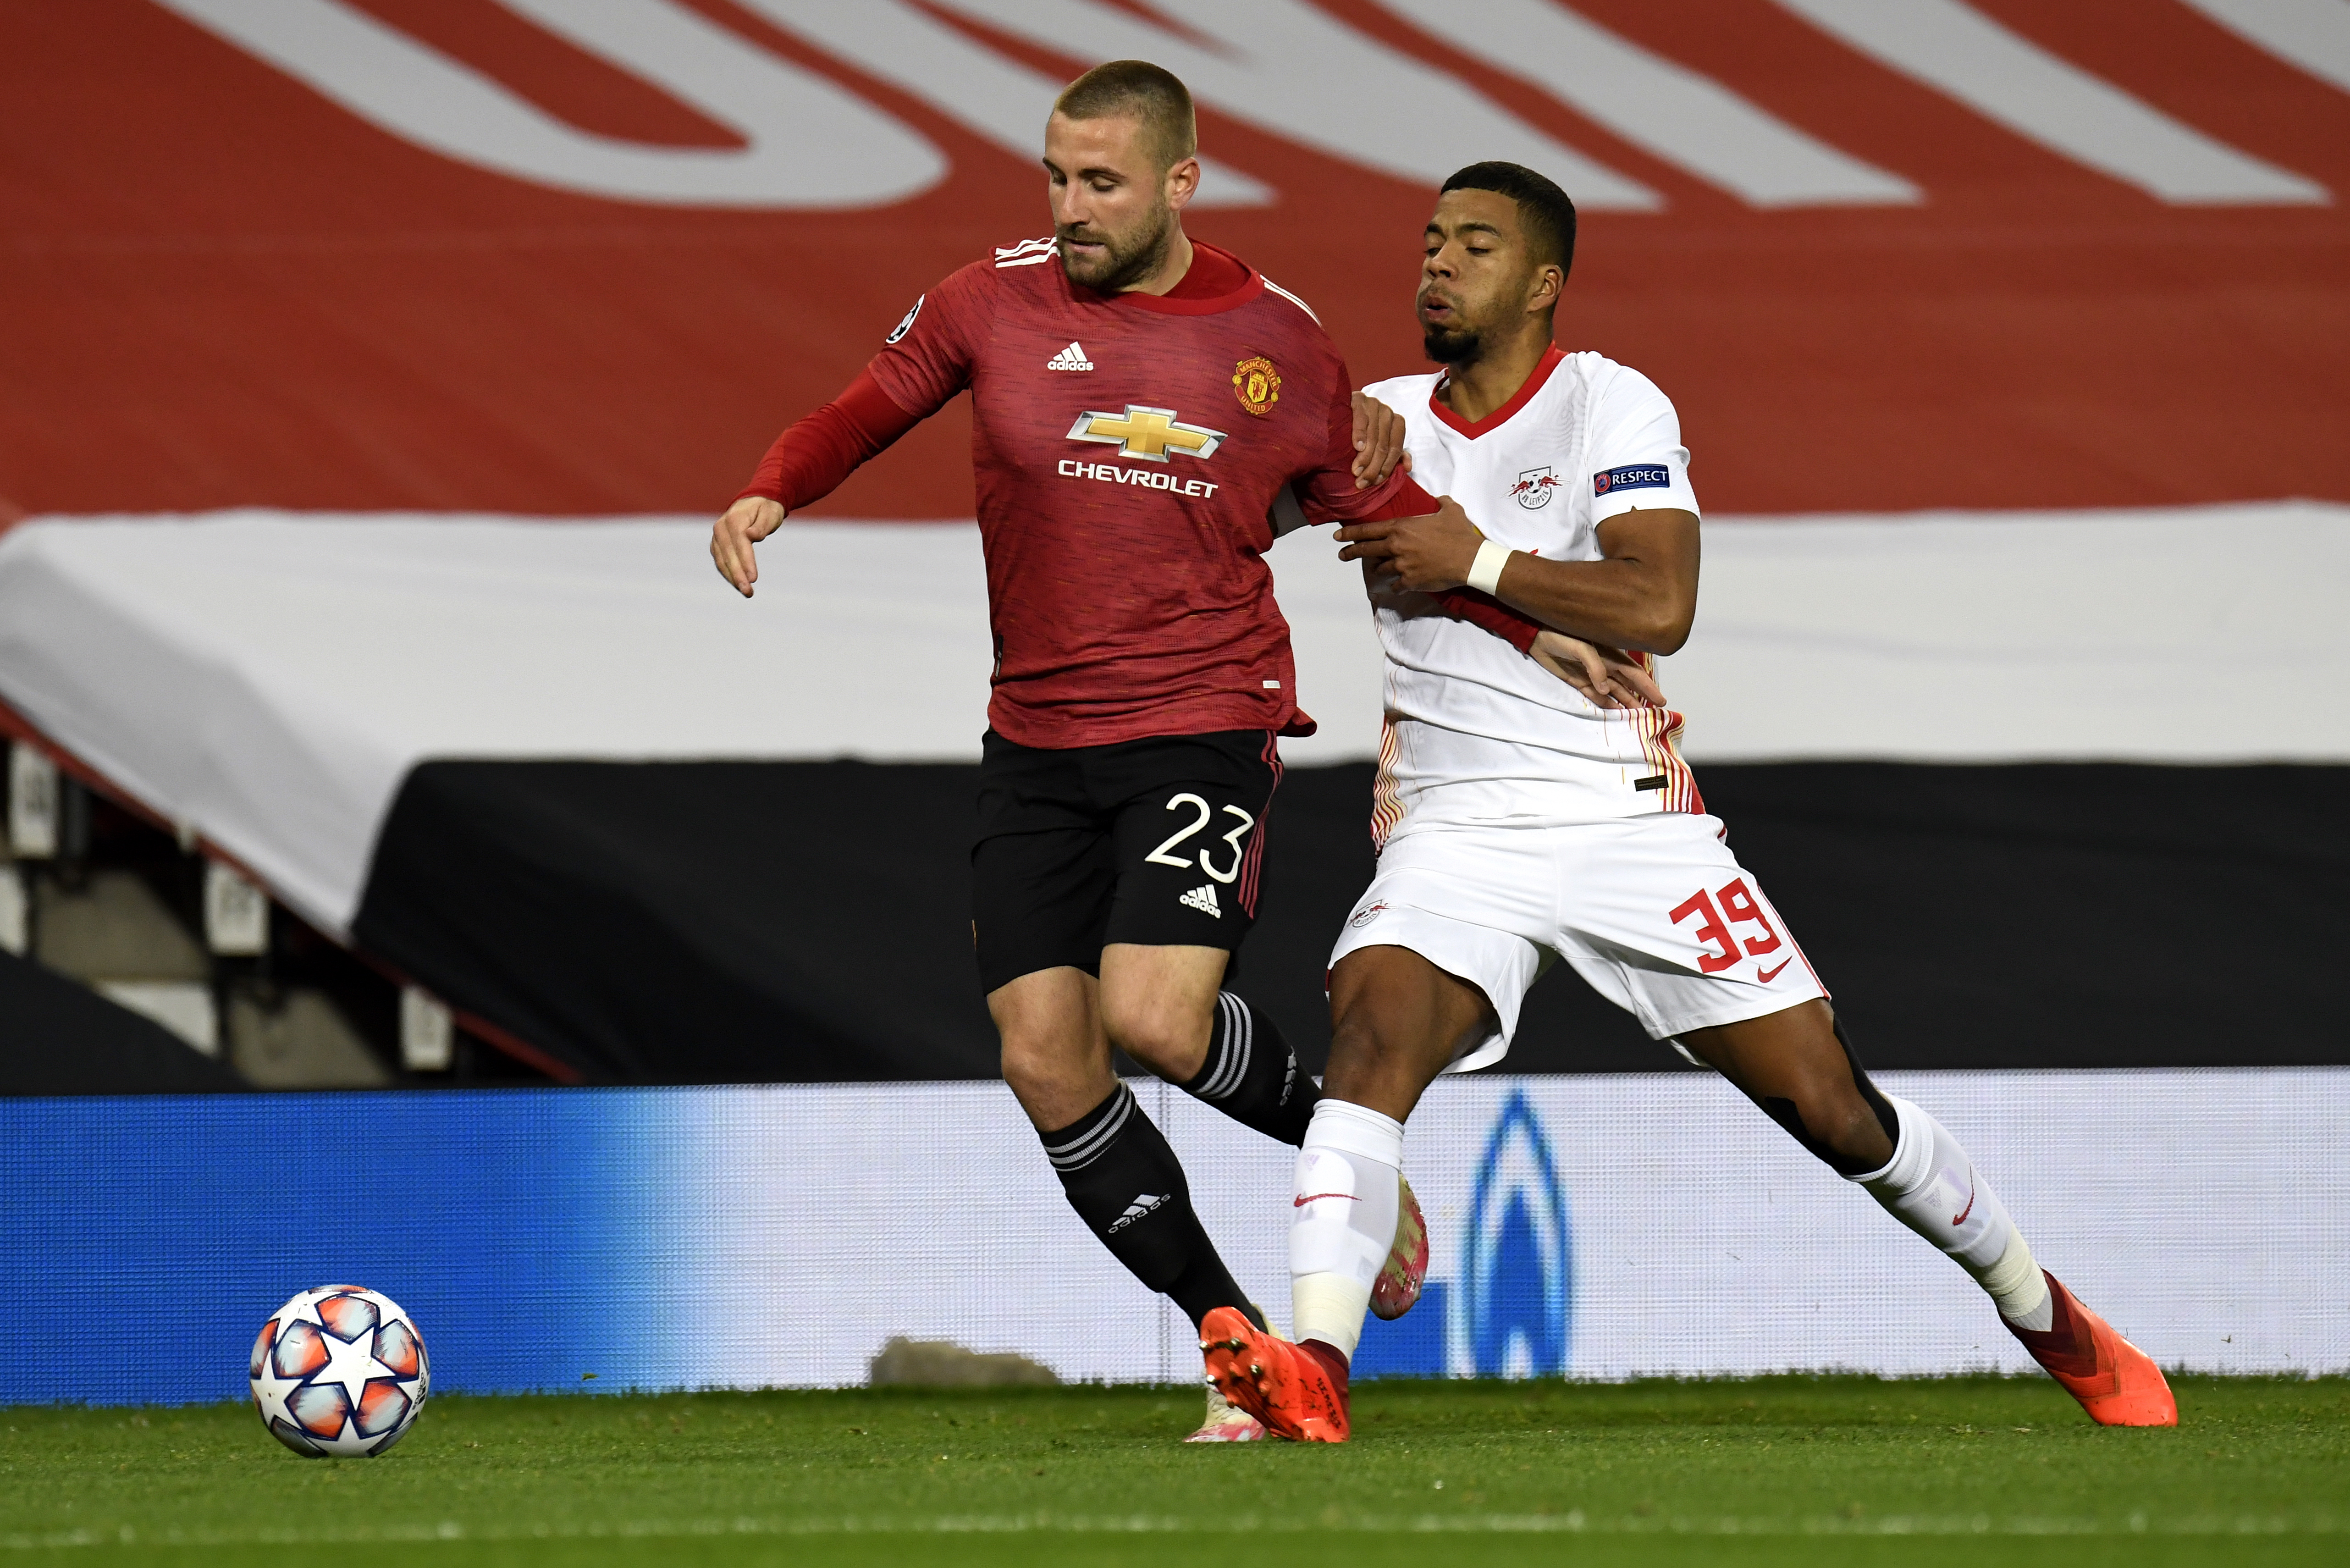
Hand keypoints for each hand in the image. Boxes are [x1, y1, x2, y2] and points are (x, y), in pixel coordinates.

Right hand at [710, 496, 785, 596]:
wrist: (755, 501)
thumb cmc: (766, 508)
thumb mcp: (770, 513)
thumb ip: (761, 525)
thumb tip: (751, 535)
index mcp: (734, 519)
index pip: (740, 544)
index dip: (746, 562)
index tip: (753, 578)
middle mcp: (721, 528)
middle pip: (729, 556)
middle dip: (738, 576)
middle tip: (749, 592)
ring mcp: (717, 537)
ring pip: (722, 561)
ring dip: (732, 578)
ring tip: (746, 592)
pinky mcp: (717, 544)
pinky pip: (721, 561)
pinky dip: (728, 574)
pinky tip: (738, 584)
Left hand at [1334, 495, 1480, 589]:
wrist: (1469, 559)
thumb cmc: (1459, 533)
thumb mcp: (1450, 510)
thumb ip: (1440, 502)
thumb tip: (1439, 499)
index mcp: (1401, 528)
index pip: (1367, 530)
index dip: (1350, 533)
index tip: (1338, 536)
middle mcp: (1396, 547)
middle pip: (1365, 550)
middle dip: (1350, 552)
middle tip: (1341, 555)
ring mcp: (1401, 566)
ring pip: (1381, 569)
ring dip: (1380, 568)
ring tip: (1379, 568)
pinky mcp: (1410, 581)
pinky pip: (1396, 585)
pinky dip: (1396, 585)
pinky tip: (1398, 585)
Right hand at [1350, 391, 1409, 489]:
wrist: (1343, 408)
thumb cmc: (1364, 429)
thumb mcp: (1381, 442)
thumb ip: (1395, 454)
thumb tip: (1408, 468)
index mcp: (1397, 423)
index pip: (1395, 448)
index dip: (1387, 467)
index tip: (1375, 482)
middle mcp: (1388, 412)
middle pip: (1384, 445)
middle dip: (1373, 467)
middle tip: (1362, 481)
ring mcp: (1373, 405)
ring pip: (1373, 436)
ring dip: (1364, 457)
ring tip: (1356, 471)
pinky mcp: (1358, 400)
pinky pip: (1361, 419)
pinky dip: (1360, 434)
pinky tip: (1356, 447)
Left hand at [1529, 629, 1665, 709]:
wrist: (1536, 637)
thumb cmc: (1561, 634)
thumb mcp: (1581, 647)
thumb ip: (1595, 667)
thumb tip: (1606, 689)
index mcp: (1610, 654)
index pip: (1634, 673)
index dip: (1648, 686)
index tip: (1660, 699)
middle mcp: (1604, 665)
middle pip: (1627, 684)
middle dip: (1640, 697)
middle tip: (1652, 712)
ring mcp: (1591, 675)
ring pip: (1613, 692)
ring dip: (1624, 703)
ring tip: (1636, 717)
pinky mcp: (1577, 681)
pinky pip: (1595, 695)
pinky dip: (1605, 704)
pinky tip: (1614, 712)